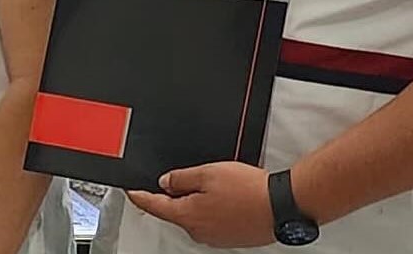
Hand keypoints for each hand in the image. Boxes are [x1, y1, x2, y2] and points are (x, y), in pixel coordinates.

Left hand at [126, 162, 274, 247]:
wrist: (282, 206)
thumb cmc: (249, 190)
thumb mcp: (207, 173)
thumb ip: (180, 178)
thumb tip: (165, 182)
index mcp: (188, 215)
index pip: (154, 206)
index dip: (139, 196)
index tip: (131, 191)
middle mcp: (199, 231)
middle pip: (175, 211)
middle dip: (174, 194)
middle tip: (185, 177)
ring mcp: (215, 237)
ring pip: (194, 216)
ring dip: (196, 200)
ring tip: (215, 184)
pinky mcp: (230, 238)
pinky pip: (211, 221)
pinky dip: (211, 208)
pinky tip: (226, 197)